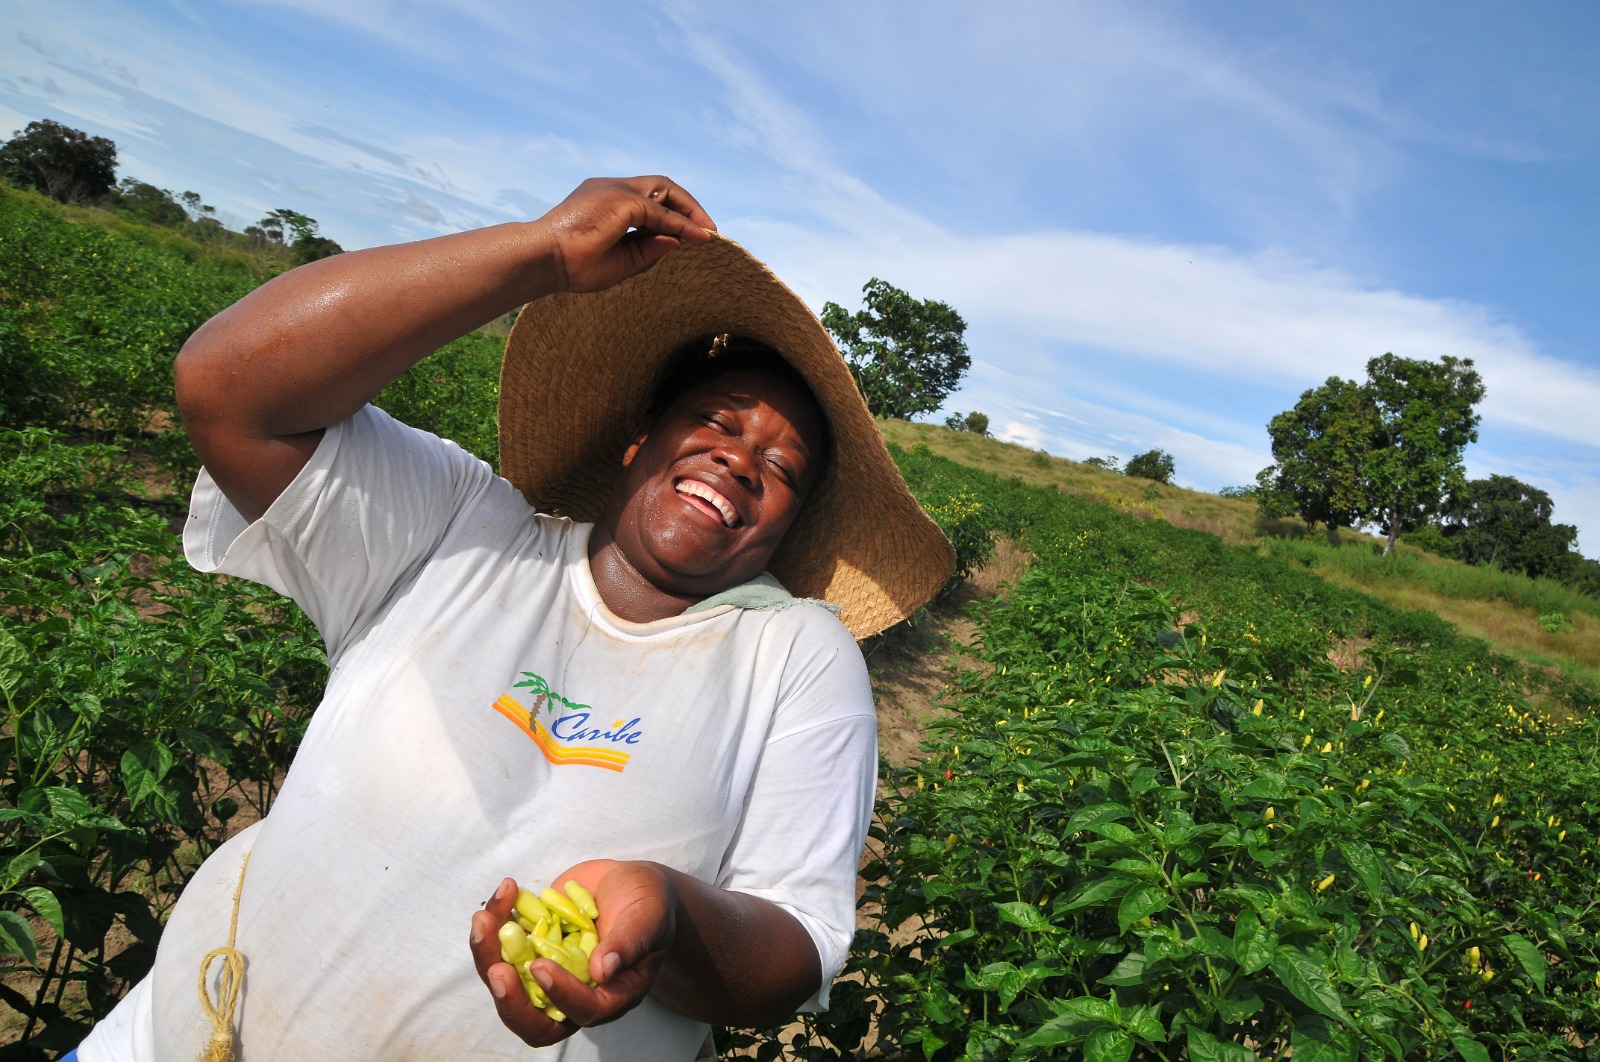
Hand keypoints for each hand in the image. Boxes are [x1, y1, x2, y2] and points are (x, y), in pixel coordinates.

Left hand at [469, 861, 675, 1046]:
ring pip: (507, 982)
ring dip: (488, 954)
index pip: (583, 1012)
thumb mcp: (648, 918)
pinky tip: (507, 890)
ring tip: (485, 916)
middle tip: (496, 969)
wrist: (629, 884)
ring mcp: (546, 970)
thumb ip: (629, 943)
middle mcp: (573, 993)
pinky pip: (501, 945)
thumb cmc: (649, 905)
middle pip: (533, 1018)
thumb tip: (602, 970)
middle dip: (509, 999)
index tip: (542, 965)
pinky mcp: (528, 946)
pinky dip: (496, 918)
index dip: (560, 995)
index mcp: (610, 996)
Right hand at [540, 177, 716, 294]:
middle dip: (687, 206)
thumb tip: (678, 241)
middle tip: (707, 230)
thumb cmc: (573, 266)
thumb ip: (648, 249)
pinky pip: (661, 213)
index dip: (673, 212)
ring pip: (664, 191)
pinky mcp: (622, 201)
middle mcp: (611, 188)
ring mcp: (616, 190)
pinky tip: (699, 238)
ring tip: (708, 232)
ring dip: (690, 211)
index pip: (647, 196)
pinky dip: (683, 224)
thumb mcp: (621, 261)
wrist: (545, 261)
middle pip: (660, 186)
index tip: (692, 233)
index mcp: (606, 199)